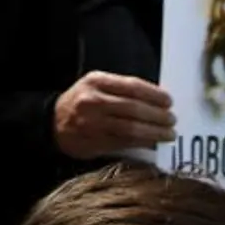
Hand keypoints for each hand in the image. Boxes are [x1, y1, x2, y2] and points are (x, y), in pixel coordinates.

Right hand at [53, 71, 175, 159]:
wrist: (52, 123)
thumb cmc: (81, 102)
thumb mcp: (96, 86)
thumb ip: (121, 90)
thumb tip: (157, 100)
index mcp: (96, 81)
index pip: (131, 86)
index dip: (154, 94)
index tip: (169, 101)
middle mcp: (93, 100)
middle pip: (133, 107)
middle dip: (158, 115)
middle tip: (172, 119)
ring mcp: (92, 122)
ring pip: (131, 127)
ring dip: (154, 132)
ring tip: (169, 133)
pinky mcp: (94, 141)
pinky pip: (125, 142)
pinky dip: (143, 143)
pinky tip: (154, 143)